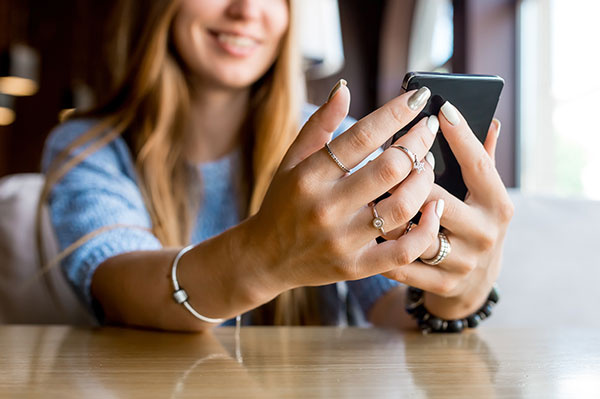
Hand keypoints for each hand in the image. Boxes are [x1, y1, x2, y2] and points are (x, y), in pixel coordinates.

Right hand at [244, 82, 442, 291]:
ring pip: (402, 206)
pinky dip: (427, 229)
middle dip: (418, 142)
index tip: (419, 97)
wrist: (266, 258)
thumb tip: (345, 88)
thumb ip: (318, 125)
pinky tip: (435, 208)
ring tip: (427, 164)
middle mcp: (326, 208)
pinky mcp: (356, 267)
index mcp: (309, 176)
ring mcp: (343, 240)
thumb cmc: (282, 202)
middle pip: (390, 168)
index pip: (362, 137)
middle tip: (427, 129)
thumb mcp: (291, 161)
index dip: (396, 113)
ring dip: (425, 180)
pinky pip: (404, 251)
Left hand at [383, 102, 513, 318]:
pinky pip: (403, 263)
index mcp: (497, 204)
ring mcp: (465, 261)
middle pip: (437, 197)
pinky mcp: (443, 285)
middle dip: (406, 178)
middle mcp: (486, 233)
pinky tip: (365, 231)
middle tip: (380, 156)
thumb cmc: (471, 225)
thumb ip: (483, 159)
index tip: (440, 108)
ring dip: (387, 213)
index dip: (460, 136)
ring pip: (415, 232)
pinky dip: (382, 247)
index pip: (478, 164)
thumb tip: (491, 120)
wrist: (473, 286)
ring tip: (366, 194)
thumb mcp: (483, 195)